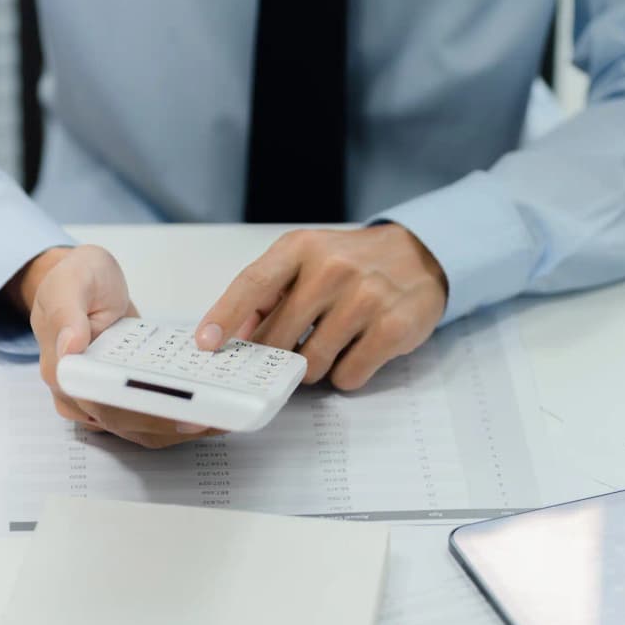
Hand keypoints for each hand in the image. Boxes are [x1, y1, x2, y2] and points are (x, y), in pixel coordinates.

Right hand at [10, 246, 220, 447]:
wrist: (84, 283)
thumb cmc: (75, 279)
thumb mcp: (70, 282)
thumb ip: (66, 313)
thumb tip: (69, 348)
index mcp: (63, 370)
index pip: (102, 404)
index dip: (142, 413)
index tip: (181, 413)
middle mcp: (79, 394)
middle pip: (126, 423)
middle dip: (172, 424)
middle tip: (214, 416)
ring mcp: (100, 400)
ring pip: (139, 429)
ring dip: (179, 429)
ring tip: (220, 419)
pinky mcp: (121, 398)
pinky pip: (148, 418)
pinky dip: (178, 420)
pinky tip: (209, 413)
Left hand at [194, 224, 447, 389]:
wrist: (419, 256)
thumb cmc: (352, 263)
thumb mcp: (306, 261)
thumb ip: (267, 294)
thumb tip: (230, 336)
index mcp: (301, 248)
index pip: (252, 284)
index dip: (224, 317)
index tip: (206, 345)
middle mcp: (333, 268)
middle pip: (279, 338)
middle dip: (278, 354)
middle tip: (294, 346)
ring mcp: (365, 297)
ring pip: (312, 364)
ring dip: (314, 367)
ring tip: (333, 342)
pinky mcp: (393, 327)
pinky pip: (348, 375)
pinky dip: (347, 373)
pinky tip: (358, 349)